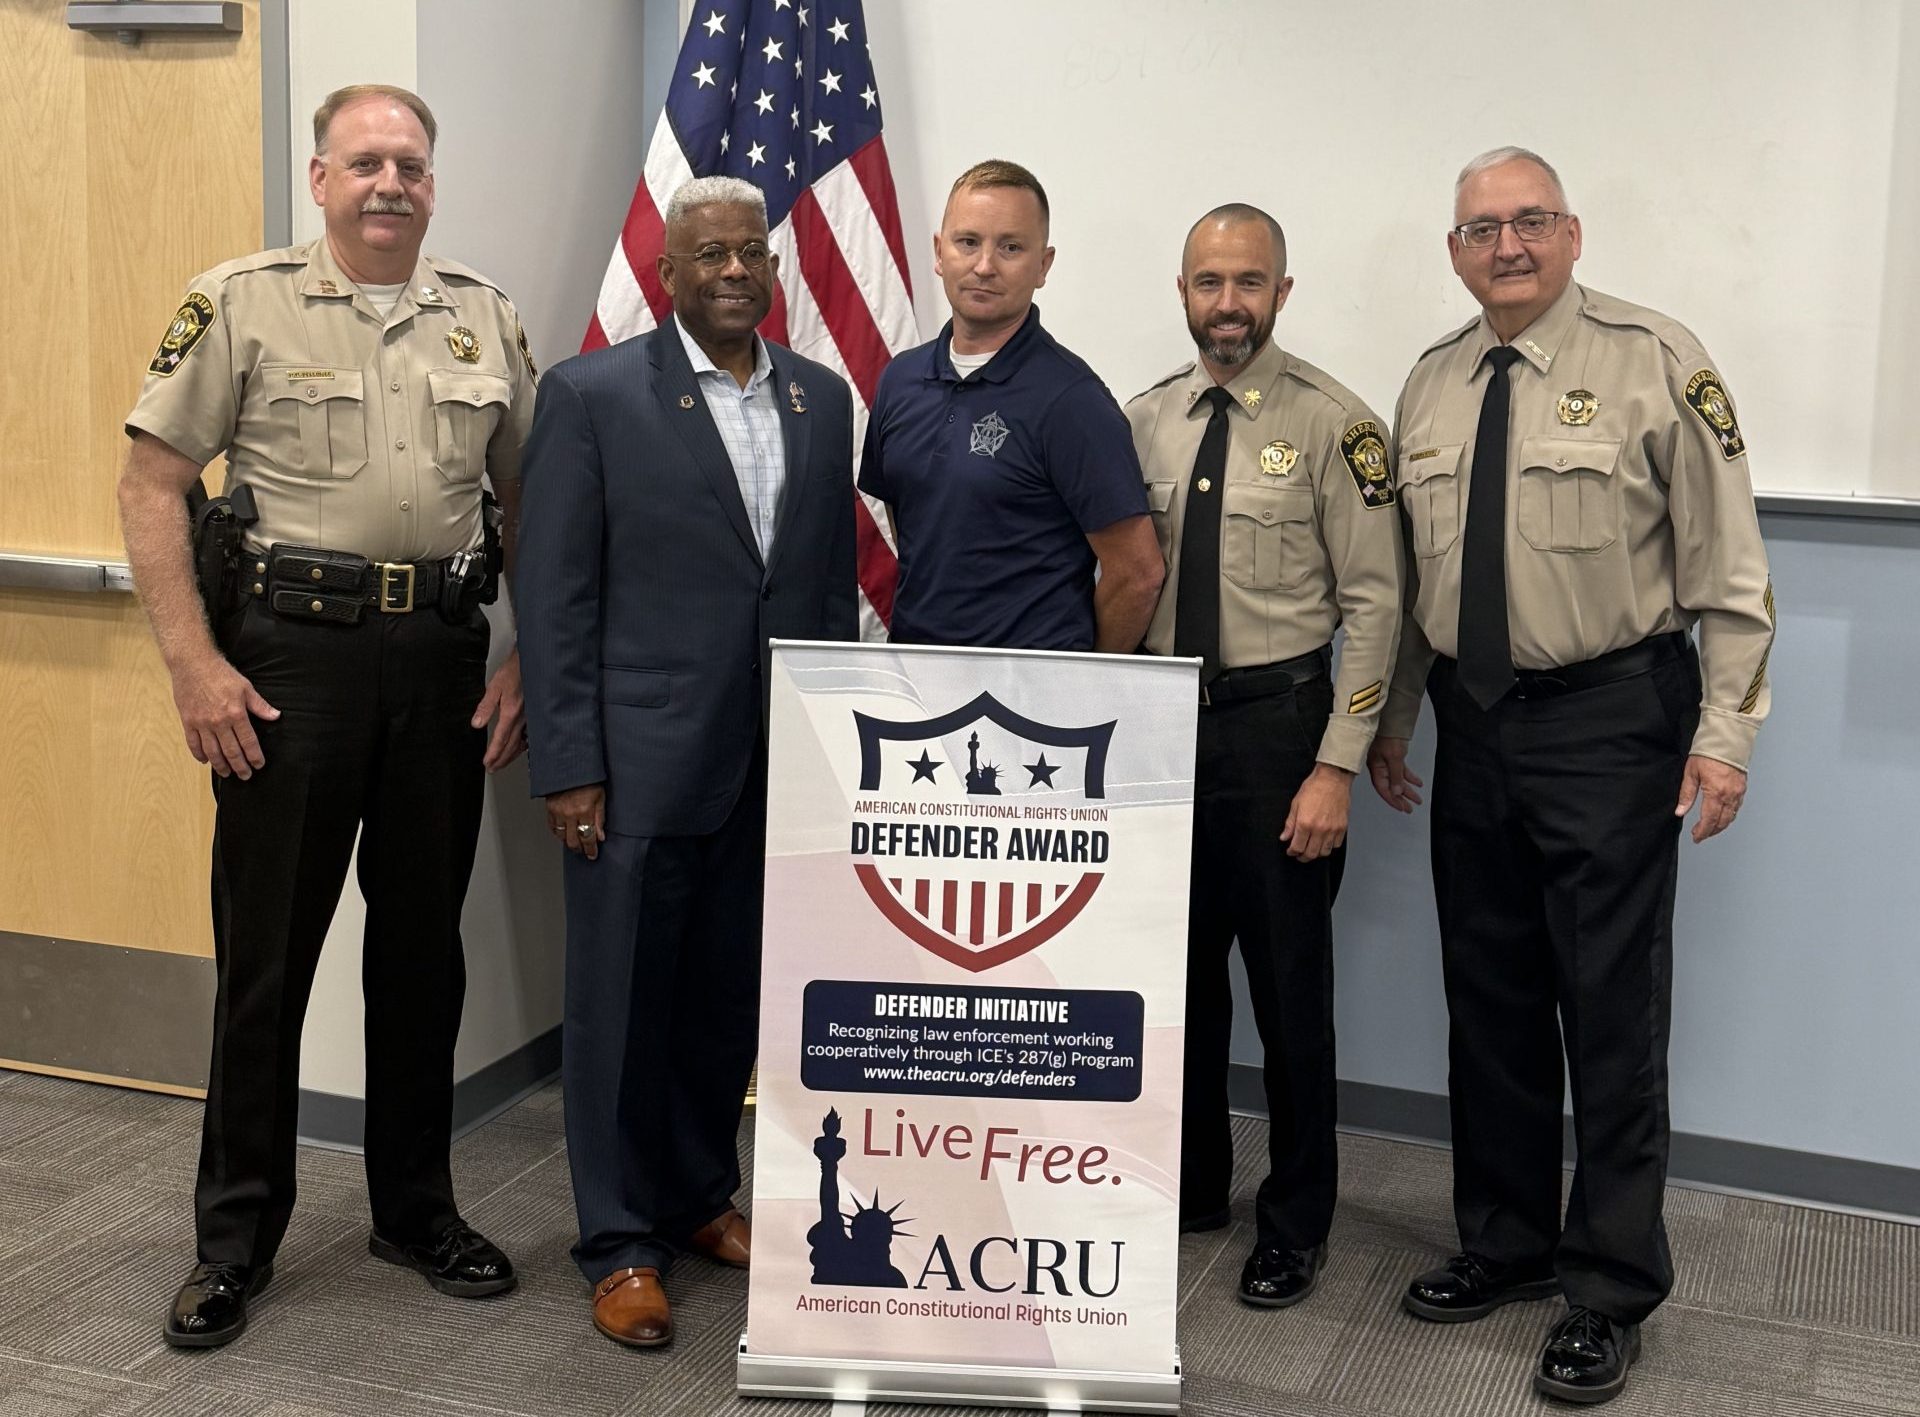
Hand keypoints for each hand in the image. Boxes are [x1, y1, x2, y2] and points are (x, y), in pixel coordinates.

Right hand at [171, 653, 278, 779]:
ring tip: (227, 773)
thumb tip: (276, 716)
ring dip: (220, 765)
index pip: (248, 742)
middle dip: (240, 766)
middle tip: (245, 776)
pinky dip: (199, 754)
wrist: (192, 663)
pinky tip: (205, 761)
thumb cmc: (221, 673)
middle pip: (231, 751)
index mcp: (236, 714)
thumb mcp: (246, 687)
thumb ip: (260, 705)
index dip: (254, 756)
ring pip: (212, 751)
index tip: (259, 765)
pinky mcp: (188, 721)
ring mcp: (201, 723)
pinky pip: (193, 743)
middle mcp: (218, 722)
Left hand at [473, 648, 526, 771]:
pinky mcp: (535, 715)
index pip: (501, 739)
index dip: (493, 754)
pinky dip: (524, 746)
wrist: (533, 662)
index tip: (487, 763)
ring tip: (504, 763)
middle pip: (511, 746)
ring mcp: (531, 718)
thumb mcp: (494, 687)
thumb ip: (485, 707)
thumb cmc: (514, 671)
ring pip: (522, 743)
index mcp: (511, 713)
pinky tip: (521, 748)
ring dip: (511, 755)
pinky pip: (530, 736)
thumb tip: (476, 724)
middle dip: (501, 759)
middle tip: (493, 768)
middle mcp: (522, 719)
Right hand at [547, 784, 606, 860]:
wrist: (569, 765)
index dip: (591, 849)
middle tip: (584, 851)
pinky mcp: (549, 809)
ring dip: (569, 842)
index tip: (592, 855)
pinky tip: (563, 835)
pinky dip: (558, 834)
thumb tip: (600, 836)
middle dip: (580, 849)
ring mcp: (558, 812)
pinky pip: (552, 827)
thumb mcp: (600, 797)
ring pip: (562, 836)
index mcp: (585, 810)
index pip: (588, 838)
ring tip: (575, 844)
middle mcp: (570, 814)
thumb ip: (600, 818)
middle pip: (573, 841)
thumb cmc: (587, 778)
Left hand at [1280, 764, 1352, 860]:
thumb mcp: (1296, 804)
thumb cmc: (1314, 787)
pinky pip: (1336, 845)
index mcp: (1305, 823)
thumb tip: (1285, 836)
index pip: (1297, 847)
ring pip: (1324, 852)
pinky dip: (1329, 847)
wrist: (1333, 778)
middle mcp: (1319, 829)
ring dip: (1316, 853)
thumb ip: (1290, 823)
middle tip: (1299, 854)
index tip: (1291, 851)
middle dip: (1302, 857)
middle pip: (1311, 854)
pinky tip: (1324, 842)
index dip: (1292, 852)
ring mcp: (1332, 829)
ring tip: (1311, 849)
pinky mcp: (1342, 827)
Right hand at [1365, 736, 1423, 812]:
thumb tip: (1397, 791)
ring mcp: (1385, 761)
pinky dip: (1410, 777)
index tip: (1401, 808)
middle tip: (1409, 808)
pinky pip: (1401, 770)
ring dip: (1407, 789)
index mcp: (1375, 768)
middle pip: (1391, 787)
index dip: (1392, 800)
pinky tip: (1417, 782)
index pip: (1383, 789)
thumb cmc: (1387, 735)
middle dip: (1401, 798)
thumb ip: (1396, 775)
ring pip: (1397, 779)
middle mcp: (1379, 766)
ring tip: (1416, 798)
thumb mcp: (1394, 757)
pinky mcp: (1392, 756)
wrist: (1390, 720)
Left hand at [1675, 754, 1745, 842]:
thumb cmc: (1708, 752)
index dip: (1702, 831)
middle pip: (1722, 821)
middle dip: (1711, 831)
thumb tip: (1680, 811)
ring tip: (1710, 828)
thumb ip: (1687, 794)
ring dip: (1721, 825)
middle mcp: (1730, 795)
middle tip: (1701, 835)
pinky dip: (1729, 815)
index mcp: (1716, 793)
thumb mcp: (1691, 773)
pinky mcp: (1742, 787)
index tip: (1696, 837)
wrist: (1727, 739)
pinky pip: (1737, 807)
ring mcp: (1738, 792)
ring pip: (1731, 816)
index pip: (1709, 820)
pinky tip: (1722, 815)